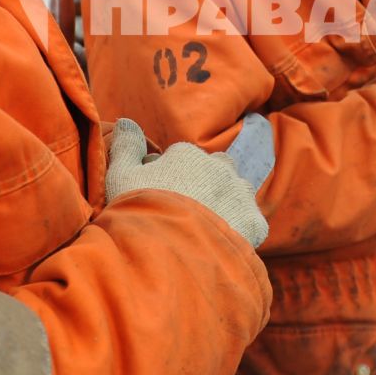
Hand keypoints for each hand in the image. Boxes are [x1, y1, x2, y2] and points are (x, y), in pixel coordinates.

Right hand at [104, 119, 269, 247]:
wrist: (170, 252)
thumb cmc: (140, 211)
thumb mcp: (121, 177)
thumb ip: (125, 147)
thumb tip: (125, 121)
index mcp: (187, 154)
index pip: (180, 160)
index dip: (168, 178)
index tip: (159, 198)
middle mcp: (218, 167)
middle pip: (214, 170)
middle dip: (204, 184)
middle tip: (187, 212)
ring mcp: (239, 193)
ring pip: (236, 191)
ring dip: (226, 203)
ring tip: (207, 228)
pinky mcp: (254, 222)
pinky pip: (251, 221)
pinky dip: (240, 229)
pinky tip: (221, 244)